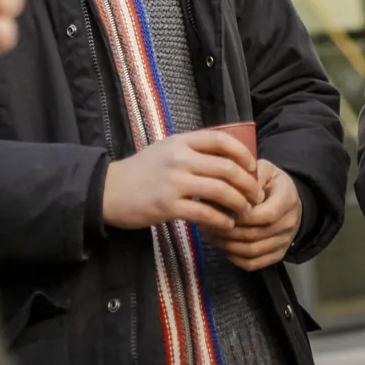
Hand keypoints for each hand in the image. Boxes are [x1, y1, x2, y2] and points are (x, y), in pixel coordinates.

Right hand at [102, 130, 261, 234]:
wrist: (108, 191)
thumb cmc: (140, 171)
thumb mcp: (166, 150)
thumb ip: (192, 150)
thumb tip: (225, 157)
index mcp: (181, 141)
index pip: (221, 140)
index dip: (243, 153)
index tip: (253, 168)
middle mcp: (180, 158)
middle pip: (227, 167)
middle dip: (248, 184)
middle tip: (256, 196)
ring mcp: (174, 182)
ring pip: (220, 191)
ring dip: (239, 203)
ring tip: (245, 212)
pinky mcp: (167, 206)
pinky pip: (204, 213)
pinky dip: (221, 220)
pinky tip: (226, 225)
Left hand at [203, 159, 301, 271]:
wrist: (289, 200)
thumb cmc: (270, 183)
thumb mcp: (263, 169)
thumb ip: (248, 175)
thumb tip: (225, 186)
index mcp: (287, 199)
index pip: (265, 215)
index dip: (242, 215)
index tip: (220, 208)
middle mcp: (289, 223)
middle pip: (254, 235)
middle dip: (227, 231)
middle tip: (204, 223)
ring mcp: (284, 242)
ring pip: (251, 251)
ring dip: (226, 245)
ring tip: (208, 234)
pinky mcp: (277, 255)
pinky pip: (252, 263)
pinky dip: (234, 258)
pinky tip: (221, 245)